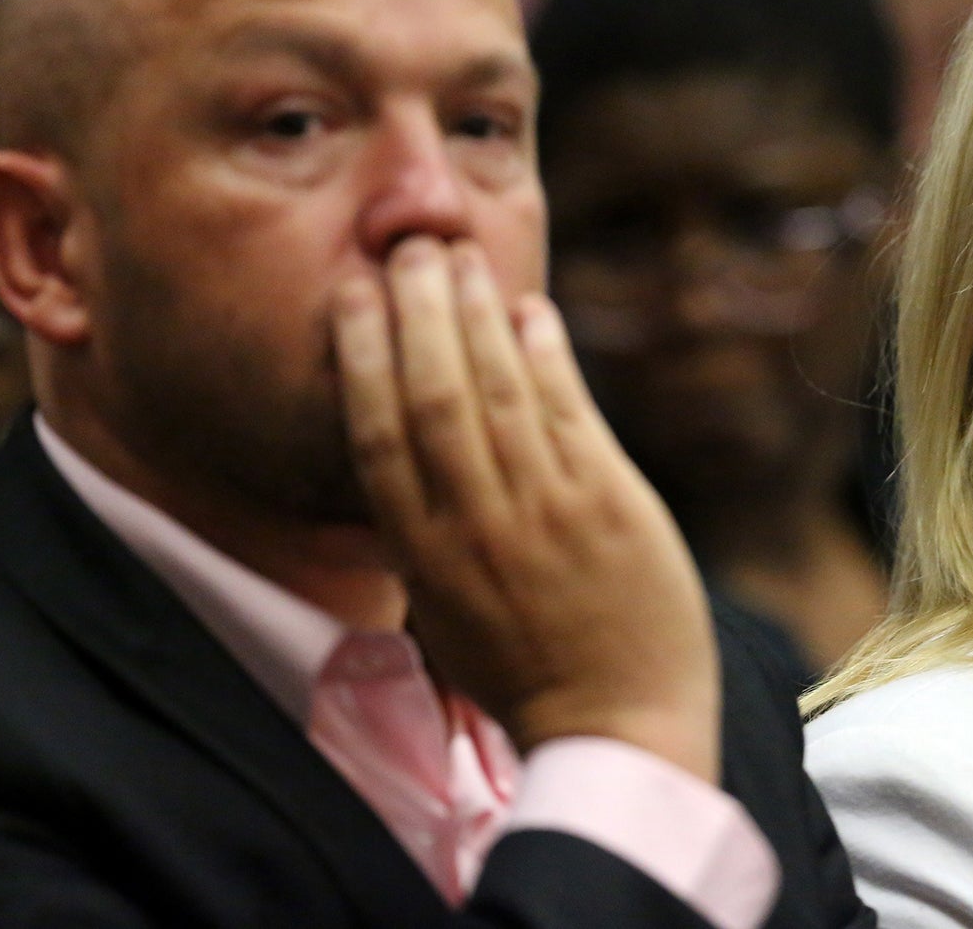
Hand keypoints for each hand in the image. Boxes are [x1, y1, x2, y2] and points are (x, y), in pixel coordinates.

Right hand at [331, 235, 720, 781]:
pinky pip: (569, 412)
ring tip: (462, 258)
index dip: (362, 355)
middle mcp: (475, 525)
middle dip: (416, 311)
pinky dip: (547, 354)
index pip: (377, 434)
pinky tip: (531, 310)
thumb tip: (407, 451)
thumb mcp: (445, 607)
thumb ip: (425, 530)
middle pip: (432, 395)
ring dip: (476, 316)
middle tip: (409, 247)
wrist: (618, 725)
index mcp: (423, 554)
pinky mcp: (609, 504)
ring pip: (497, 391)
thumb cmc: (528, 668)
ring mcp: (544, 511)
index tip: (354, 293)